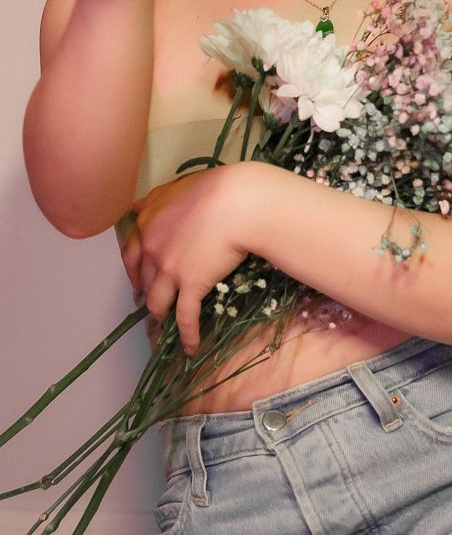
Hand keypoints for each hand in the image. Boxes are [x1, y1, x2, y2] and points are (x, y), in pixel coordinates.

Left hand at [122, 166, 250, 355]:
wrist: (237, 202)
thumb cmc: (215, 188)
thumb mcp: (177, 187)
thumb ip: (156, 200)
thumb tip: (137, 206)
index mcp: (147, 222)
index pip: (130, 253)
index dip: (134, 270)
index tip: (137, 279)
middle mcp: (152, 247)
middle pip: (142, 279)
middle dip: (145, 293)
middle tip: (151, 303)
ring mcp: (169, 269)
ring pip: (157, 302)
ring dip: (160, 315)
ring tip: (165, 323)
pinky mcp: (191, 285)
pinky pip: (185, 317)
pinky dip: (187, 335)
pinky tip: (191, 348)